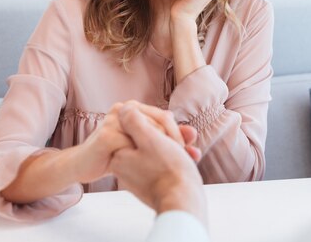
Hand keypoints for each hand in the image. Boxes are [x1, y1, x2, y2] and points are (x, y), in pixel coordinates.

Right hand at [73, 100, 188, 183]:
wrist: (84, 165)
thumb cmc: (115, 154)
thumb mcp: (142, 144)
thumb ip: (165, 137)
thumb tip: (193, 133)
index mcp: (134, 108)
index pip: (165, 117)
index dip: (180, 135)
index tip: (192, 152)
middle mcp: (124, 108)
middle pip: (159, 123)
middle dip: (176, 142)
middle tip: (190, 158)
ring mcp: (113, 120)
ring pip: (148, 134)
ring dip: (165, 150)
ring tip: (179, 164)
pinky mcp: (106, 136)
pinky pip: (132, 146)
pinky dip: (145, 158)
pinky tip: (155, 171)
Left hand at [111, 104, 206, 224]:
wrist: (184, 203)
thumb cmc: (169, 169)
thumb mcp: (149, 138)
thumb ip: (133, 120)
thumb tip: (124, 108)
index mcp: (119, 155)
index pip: (135, 126)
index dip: (156, 124)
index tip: (168, 131)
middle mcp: (125, 167)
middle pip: (147, 137)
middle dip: (169, 134)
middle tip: (184, 137)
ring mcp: (139, 176)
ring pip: (158, 149)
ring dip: (176, 145)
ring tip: (190, 148)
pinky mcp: (153, 184)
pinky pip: (164, 164)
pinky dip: (177, 158)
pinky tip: (191, 157)